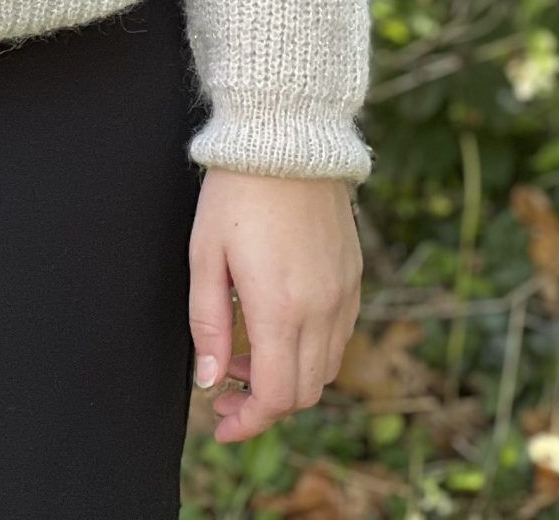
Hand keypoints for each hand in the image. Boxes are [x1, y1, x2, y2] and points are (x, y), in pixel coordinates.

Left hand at [188, 168, 362, 441]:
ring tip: (245, 350)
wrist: (286, 136)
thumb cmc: (236, 191)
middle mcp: (321, 309)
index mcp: (280, 308)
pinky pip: (339, 335)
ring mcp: (343, 293)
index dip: (247, 421)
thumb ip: (208, 322)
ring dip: (287, 376)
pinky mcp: (354, 276)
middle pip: (303, 392)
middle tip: (225, 385)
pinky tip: (277, 323)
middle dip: (263, 403)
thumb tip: (209, 379)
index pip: (275, 397)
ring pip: (325, 368)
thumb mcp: (205, 254)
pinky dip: (309, 349)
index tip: (221, 422)